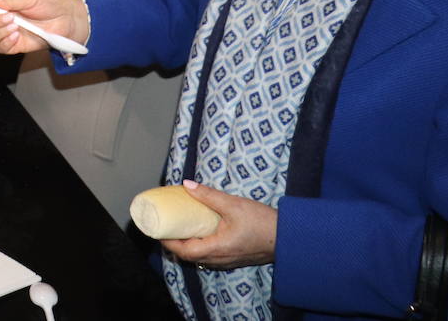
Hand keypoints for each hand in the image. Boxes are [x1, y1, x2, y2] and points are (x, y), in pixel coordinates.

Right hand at [0, 0, 89, 54]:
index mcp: (5, 4)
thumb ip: (11, 0)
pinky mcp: (16, 45)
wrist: (67, 19)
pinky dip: (5, 43)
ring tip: (15, 27)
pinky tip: (15, 37)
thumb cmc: (51, 4)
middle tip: (10, 18)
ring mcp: (9, 32)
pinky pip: (2, 48)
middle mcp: (4, 19)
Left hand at [161, 180, 276, 269]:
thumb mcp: (233, 205)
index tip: (159, 231)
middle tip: (167, 227)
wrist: (289, 237)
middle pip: (190, 256)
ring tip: (180, 229)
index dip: (169, 243)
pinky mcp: (235, 258)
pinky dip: (201, 247)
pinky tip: (201, 234)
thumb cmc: (262, 222)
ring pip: (201, 258)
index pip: (184, 251)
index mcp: (216, 248)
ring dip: (188, 246)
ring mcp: (228, 261)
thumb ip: (209, 195)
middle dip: (175, 244)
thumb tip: (186, 185)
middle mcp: (220, 259)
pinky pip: (211, 257)